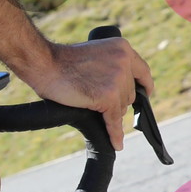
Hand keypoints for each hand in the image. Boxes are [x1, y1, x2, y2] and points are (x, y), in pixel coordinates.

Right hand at [31, 36, 153, 151]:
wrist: (45, 64)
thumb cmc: (62, 61)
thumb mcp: (96, 53)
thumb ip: (111, 65)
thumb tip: (121, 89)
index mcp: (123, 48)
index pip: (142, 72)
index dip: (144, 86)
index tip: (144, 94)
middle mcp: (124, 62)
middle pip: (129, 93)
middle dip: (116, 100)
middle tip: (96, 98)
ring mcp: (117, 80)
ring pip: (121, 108)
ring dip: (108, 112)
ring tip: (89, 104)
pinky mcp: (108, 97)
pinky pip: (114, 120)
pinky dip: (115, 133)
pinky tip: (117, 142)